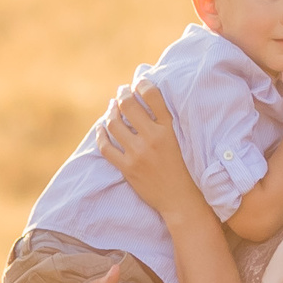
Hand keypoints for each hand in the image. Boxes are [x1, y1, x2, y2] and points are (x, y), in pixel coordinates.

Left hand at [95, 80, 208, 221]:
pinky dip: (100, 134)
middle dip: (122, 94)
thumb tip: (145, 101)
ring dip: (110, 112)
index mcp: (170, 129)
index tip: (137, 83)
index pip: (152, 96)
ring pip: (114, 123)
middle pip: (128, 105)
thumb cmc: (182, 169)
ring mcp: (138, 153)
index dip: (141, 84)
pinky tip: (101, 129)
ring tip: (112, 109)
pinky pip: (106, 146)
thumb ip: (164, 123)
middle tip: (121, 92)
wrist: (180, 200)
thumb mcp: (179, 141)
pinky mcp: (128, 168)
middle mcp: (153, 138)